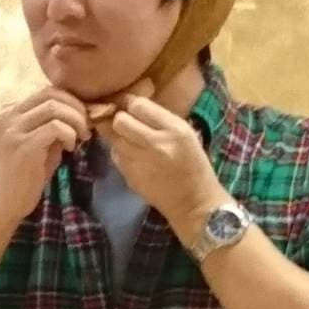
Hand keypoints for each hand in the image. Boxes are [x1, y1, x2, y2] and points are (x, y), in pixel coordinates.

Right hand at [0, 84, 92, 227]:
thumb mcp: (38, 145)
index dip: (70, 101)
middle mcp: (7, 115)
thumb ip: (52, 126)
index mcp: (8, 112)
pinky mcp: (23, 145)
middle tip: (87, 126)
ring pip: (54, 107)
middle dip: (76, 107)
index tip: (84, 118)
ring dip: (75, 120)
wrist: (3, 205)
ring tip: (82, 136)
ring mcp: (12, 129)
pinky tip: (71, 147)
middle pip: (50, 94)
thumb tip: (80, 112)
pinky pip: (55, 127)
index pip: (45, 92)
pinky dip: (69, 134)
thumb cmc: (23, 177)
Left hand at [105, 93, 225, 237]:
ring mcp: (140, 162)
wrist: (194, 203)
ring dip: (118, 137)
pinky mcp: (130, 177)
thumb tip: (133, 106)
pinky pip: (115, 157)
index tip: (132, 108)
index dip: (131, 105)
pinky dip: (120, 154)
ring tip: (130, 142)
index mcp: (174, 129)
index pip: (139, 105)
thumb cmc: (194, 166)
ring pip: (113, 139)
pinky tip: (133, 158)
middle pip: (120, 121)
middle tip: (127, 125)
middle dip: (120, 120)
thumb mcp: (187, 135)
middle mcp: (155, 143)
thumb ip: (161, 119)